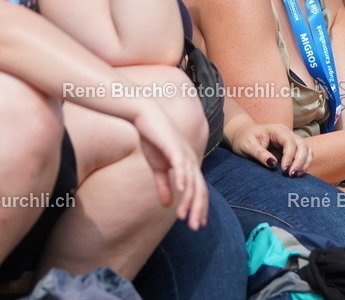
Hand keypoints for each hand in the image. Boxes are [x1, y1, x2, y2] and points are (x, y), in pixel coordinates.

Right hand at [131, 107, 208, 229]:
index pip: (199, 190)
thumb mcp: (157, 167)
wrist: (145, 116)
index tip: (197, 224)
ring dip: (189, 200)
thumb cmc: (152, 140)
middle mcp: (191, 160)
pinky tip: (181, 192)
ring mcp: (184, 153)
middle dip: (198, 209)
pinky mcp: (174, 147)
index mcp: (188, 165)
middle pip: (200, 188)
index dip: (199, 207)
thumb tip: (167, 204)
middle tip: (195, 227)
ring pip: (192, 181)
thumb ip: (163, 185)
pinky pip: (180, 165)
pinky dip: (182, 179)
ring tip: (184, 217)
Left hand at [227, 121, 313, 176]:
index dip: (290, 156)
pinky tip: (298, 173)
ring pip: (306, 149)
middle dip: (300, 161)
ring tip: (296, 175)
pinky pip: (304, 155)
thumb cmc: (243, 139)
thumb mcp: (248, 146)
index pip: (290, 142)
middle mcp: (287, 134)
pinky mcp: (291, 149)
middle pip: (302, 145)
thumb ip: (260, 154)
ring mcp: (291, 141)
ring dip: (304, 163)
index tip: (284, 169)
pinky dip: (304, 164)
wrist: (242, 136)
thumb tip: (273, 163)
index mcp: (277, 130)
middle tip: (291, 175)